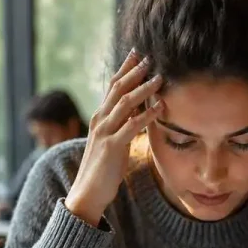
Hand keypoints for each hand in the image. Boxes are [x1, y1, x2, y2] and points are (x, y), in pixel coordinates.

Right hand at [65, 51, 163, 226]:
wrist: (88, 192)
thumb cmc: (103, 169)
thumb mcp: (112, 142)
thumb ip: (122, 125)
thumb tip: (137, 112)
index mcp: (99, 118)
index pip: (112, 87)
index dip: (124, 69)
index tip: (136, 54)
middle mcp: (100, 120)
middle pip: (118, 89)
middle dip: (134, 72)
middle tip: (149, 58)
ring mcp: (105, 132)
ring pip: (125, 103)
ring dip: (143, 88)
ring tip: (159, 78)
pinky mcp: (112, 147)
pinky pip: (132, 126)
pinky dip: (147, 114)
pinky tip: (160, 107)